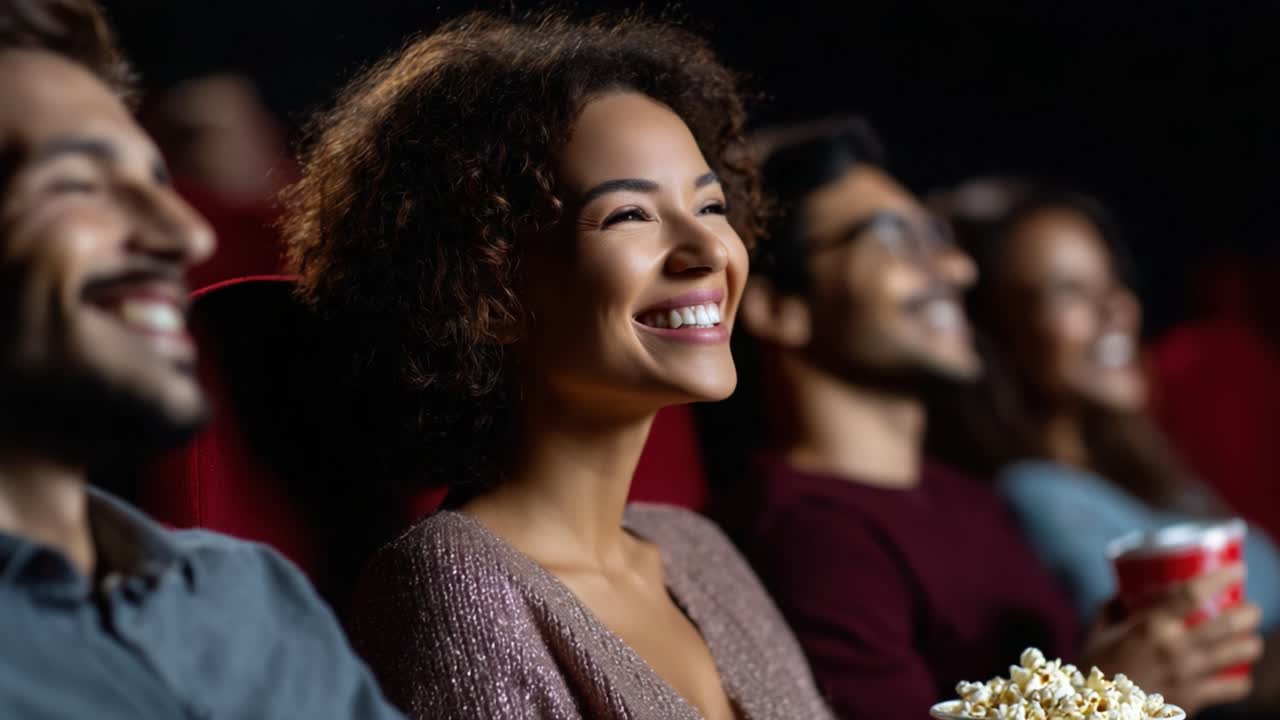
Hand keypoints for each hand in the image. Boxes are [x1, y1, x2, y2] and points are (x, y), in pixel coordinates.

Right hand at [1078, 565, 1262, 715]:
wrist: (1096, 710)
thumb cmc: (1094, 667)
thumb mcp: (1099, 631)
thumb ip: (1113, 609)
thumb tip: (1124, 593)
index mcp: (1149, 626)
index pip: (1192, 594)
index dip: (1220, 579)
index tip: (1237, 570)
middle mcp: (1173, 648)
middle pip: (1227, 624)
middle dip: (1248, 613)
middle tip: (1251, 608)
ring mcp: (1186, 675)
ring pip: (1238, 654)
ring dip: (1250, 644)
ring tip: (1249, 639)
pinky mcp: (1193, 699)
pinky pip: (1232, 687)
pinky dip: (1240, 679)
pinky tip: (1237, 675)